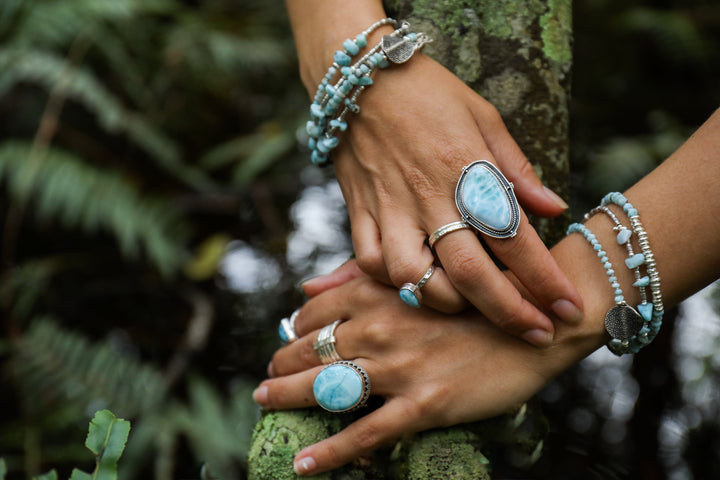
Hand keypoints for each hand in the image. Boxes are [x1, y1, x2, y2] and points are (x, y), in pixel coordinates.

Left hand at [253, 275, 595, 475]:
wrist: (534, 321)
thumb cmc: (476, 296)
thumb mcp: (416, 274)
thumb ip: (357, 276)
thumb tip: (306, 287)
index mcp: (376, 291)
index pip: (312, 312)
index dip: (293, 329)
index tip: (289, 340)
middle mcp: (378, 326)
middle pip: (307, 350)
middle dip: (281, 364)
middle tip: (270, 377)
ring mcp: (398, 367)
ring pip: (323, 388)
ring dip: (285, 397)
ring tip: (264, 403)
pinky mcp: (422, 404)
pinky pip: (363, 434)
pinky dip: (328, 453)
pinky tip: (303, 465)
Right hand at [330, 54, 582, 345]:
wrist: (361, 78)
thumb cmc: (430, 93)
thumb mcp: (485, 117)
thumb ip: (517, 170)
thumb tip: (554, 209)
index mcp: (467, 166)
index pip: (514, 236)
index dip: (544, 279)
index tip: (568, 309)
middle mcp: (428, 194)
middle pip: (469, 271)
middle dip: (507, 312)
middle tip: (535, 334)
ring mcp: (389, 206)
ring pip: (413, 277)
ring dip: (445, 302)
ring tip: (470, 306)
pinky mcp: (359, 211)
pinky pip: (370, 262)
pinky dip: (392, 283)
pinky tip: (415, 281)